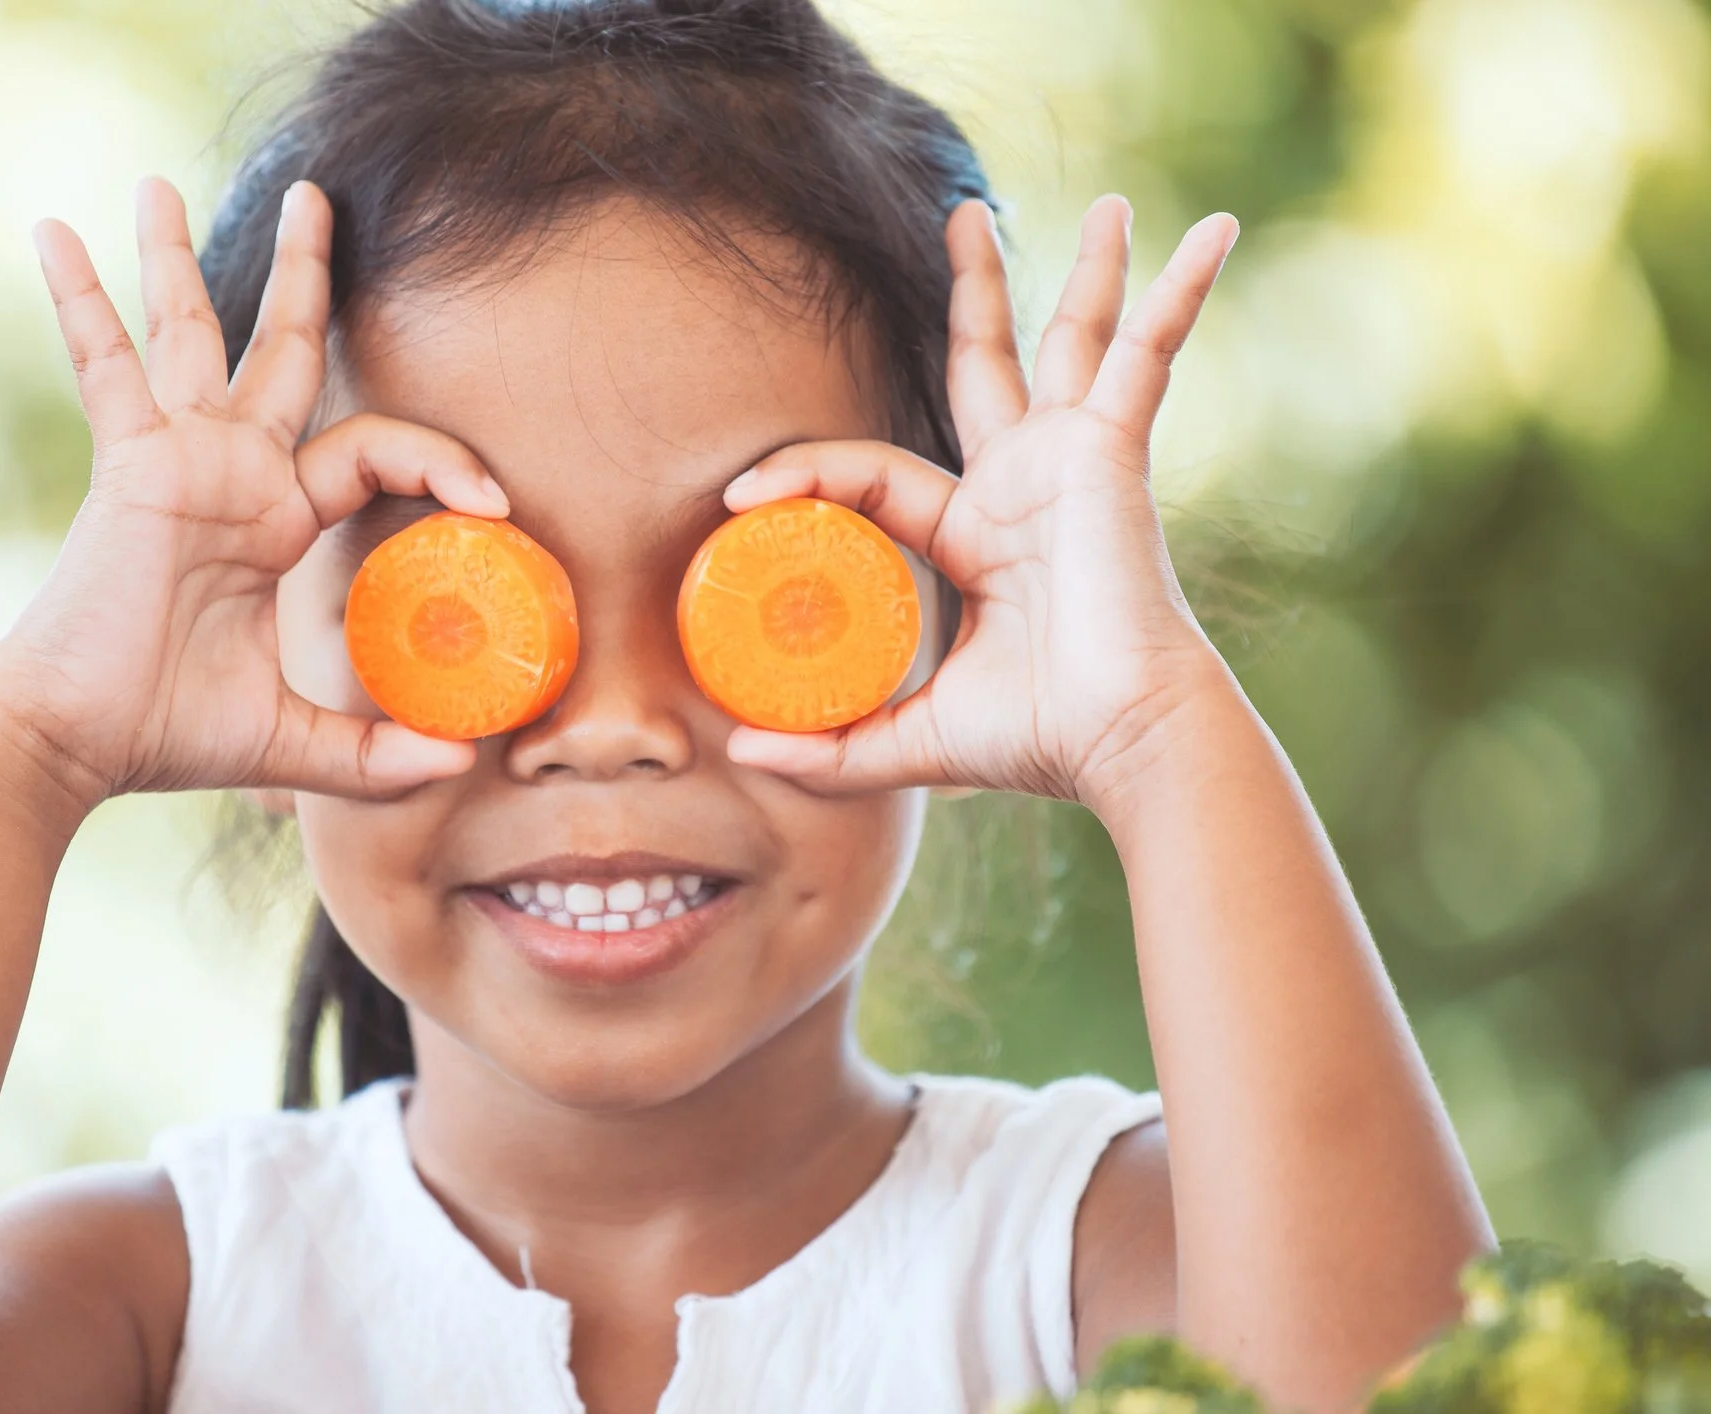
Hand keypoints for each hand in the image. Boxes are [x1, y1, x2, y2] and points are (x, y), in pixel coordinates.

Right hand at [0, 177, 503, 809]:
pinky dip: (80, 301)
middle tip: (317, 198)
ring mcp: (179, 459)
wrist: (77, 744)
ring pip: (192, 334)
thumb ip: (372, 755)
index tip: (496, 502)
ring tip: (155, 184)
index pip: (372, 449)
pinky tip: (57, 231)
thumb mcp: (293, 743)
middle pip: (284, 350)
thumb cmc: (168, 735)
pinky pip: (105, 365)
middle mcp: (233, 475)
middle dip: (305, 276)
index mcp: (276, 521)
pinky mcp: (130, 464)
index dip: (439, 459)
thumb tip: (458, 763)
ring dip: (178, 259)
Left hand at [721, 196, 1239, 808]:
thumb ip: (835, 747)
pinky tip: (1218, 231)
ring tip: (1106, 203)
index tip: (739, 498)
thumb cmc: (1041, 741)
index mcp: (978, 534)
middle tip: (964, 221)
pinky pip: (1149, 355)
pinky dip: (1181, 295)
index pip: (878, 472)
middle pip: (988, 365)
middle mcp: (1026, 484)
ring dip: (1088, 272)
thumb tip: (742, 752)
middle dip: (978, 296)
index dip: (806, 473)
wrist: (1123, 741)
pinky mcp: (1115, 449)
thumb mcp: (913, 739)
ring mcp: (1074, 459)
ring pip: (1072, 339)